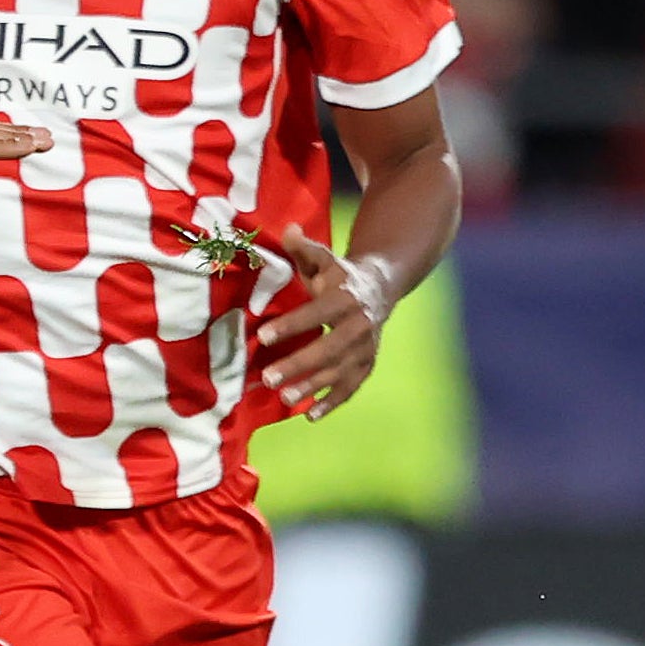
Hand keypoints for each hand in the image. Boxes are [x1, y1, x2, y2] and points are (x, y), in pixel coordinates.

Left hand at [254, 229, 392, 414]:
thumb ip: (304, 249)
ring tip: (284, 399)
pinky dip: (333, 402)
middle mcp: (360, 324)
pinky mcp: (367, 364)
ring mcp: (366, 347)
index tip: (264, 336)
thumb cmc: (338, 274)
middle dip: (298, 364)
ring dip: (312, 386)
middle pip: (329, 348)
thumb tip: (288, 229)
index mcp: (347, 297)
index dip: (292, 325)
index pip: (317, 313)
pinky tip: (310, 416)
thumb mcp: (323, 259)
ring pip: (340, 371)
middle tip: (267, 378)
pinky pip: (352, 386)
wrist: (380, 286)